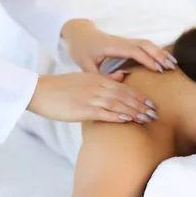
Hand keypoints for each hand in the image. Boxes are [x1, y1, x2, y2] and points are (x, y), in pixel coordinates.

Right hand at [27, 71, 158, 123]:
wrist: (39, 91)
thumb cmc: (60, 88)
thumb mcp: (84, 78)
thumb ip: (103, 78)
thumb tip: (121, 77)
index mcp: (98, 79)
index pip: (124, 88)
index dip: (140, 96)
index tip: (152, 104)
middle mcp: (97, 87)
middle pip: (125, 96)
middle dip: (142, 105)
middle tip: (156, 114)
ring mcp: (91, 98)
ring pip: (118, 104)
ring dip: (135, 112)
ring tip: (147, 119)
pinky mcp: (83, 109)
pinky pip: (104, 113)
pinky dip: (117, 116)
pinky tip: (128, 120)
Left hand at [61, 19, 176, 72]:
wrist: (78, 34)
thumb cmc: (81, 50)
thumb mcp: (85, 65)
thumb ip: (101, 75)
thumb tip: (122, 78)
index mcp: (112, 46)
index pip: (134, 51)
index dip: (147, 60)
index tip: (158, 69)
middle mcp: (121, 41)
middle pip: (145, 44)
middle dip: (159, 55)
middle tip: (171, 68)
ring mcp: (125, 41)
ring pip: (147, 44)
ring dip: (160, 53)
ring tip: (173, 64)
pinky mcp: (127, 43)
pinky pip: (144, 45)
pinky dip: (156, 51)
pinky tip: (164, 60)